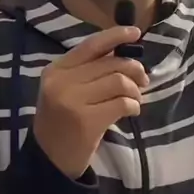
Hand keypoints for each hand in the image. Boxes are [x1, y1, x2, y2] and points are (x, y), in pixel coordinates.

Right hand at [33, 26, 147, 178]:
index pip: (91, 45)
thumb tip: (125, 53)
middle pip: (111, 63)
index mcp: (56, 69)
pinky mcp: (86, 121)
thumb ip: (89, 70)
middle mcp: (62, 82)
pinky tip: (131, 111)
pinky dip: (133, 106)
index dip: (116, 36)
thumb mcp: (66, 89)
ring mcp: (73, 101)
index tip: (135, 33)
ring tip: (135, 99)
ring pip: (119, 81)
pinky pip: (122, 103)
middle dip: (134, 70)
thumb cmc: (63, 120)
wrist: (50, 159)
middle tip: (143, 80)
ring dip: (135, 90)